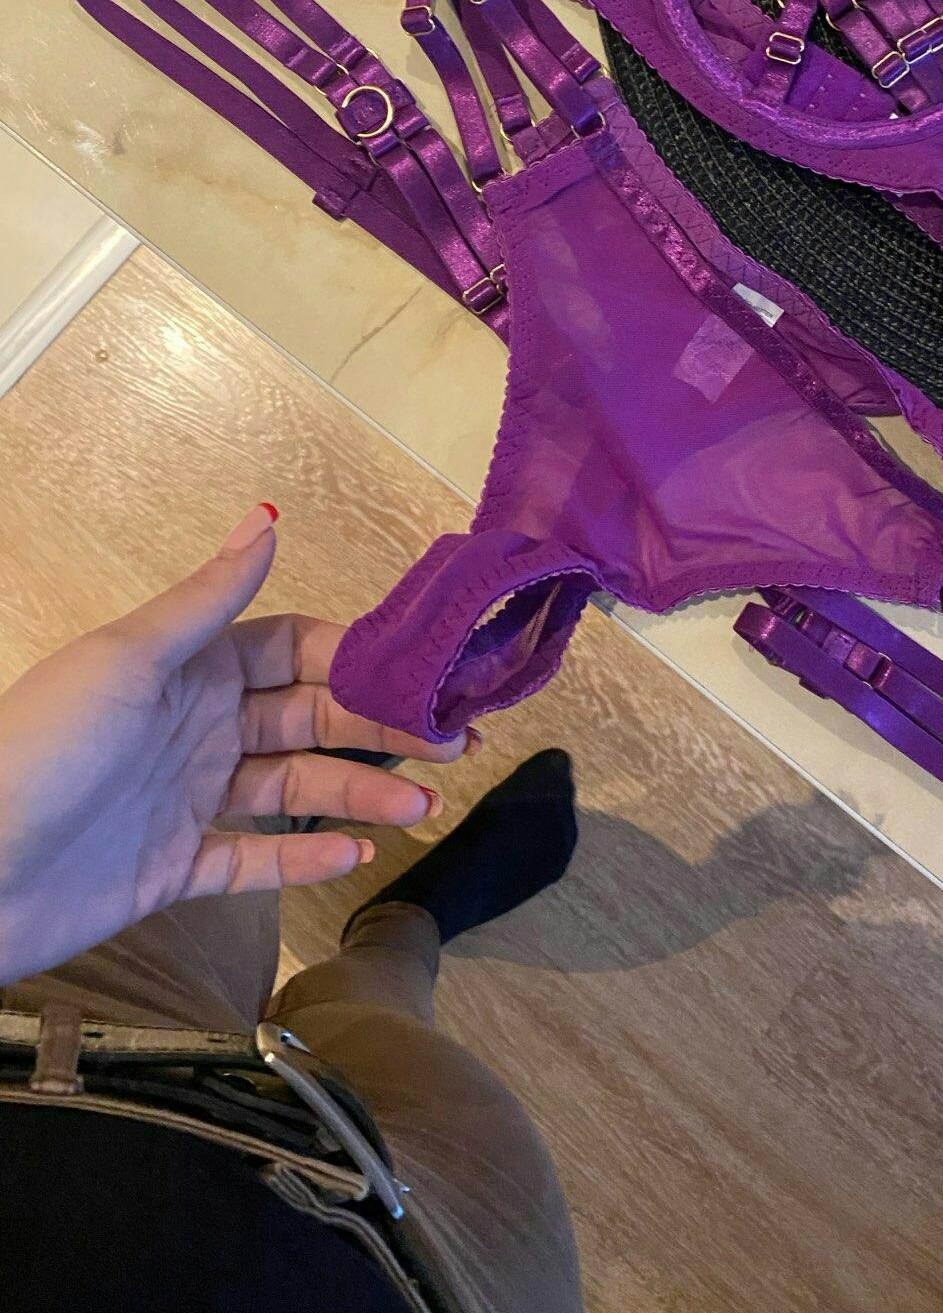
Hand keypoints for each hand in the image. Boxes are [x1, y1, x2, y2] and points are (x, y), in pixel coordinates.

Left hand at [0, 504, 466, 985]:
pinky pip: (255, 859)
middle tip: (455, 742)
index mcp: (189, 667)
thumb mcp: (129, 660)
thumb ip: (208, 598)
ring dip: (361, 792)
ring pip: (296, 787)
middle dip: (382, 726)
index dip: (360, 657)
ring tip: (420, 805)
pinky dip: (307, 857)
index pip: (294, 650)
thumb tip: (266, 516)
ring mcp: (189, 799)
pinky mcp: (175, 869)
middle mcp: (198, 726)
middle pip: (311, 717)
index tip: (426, 667)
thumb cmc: (43, 748)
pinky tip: (360, 852)